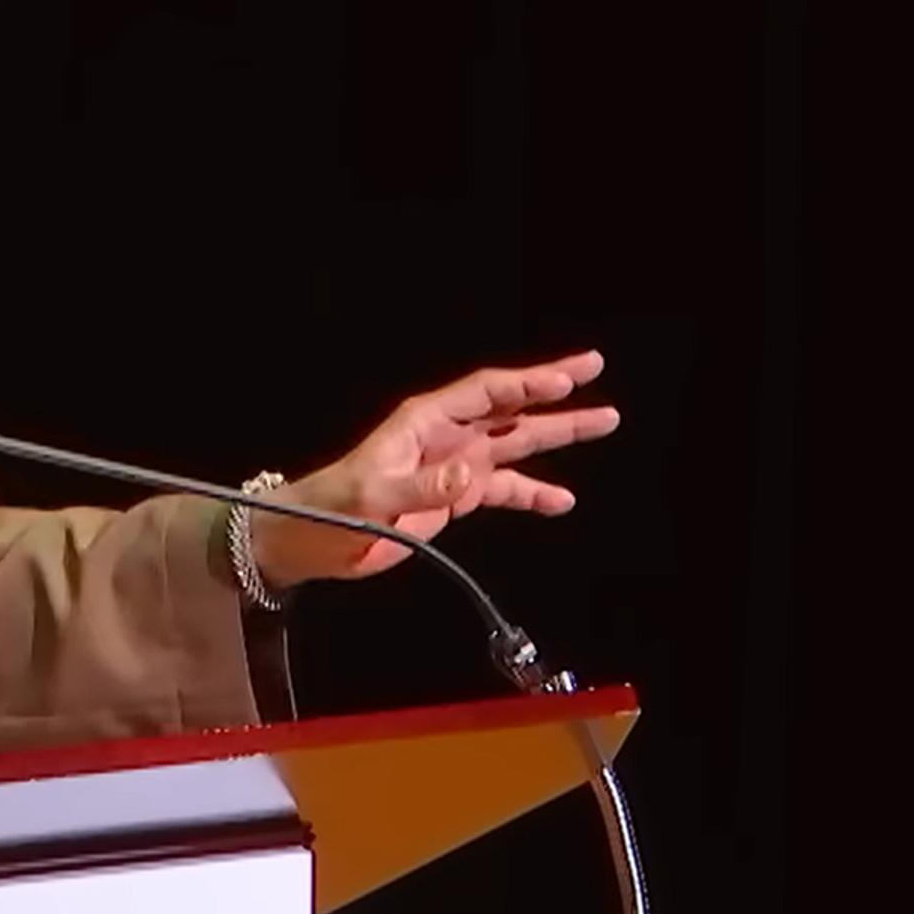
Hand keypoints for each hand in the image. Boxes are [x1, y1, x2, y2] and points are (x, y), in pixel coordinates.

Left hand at [250, 353, 618, 589]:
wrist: (310, 542)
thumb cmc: (329, 510)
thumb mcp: (371, 497)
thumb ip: (422, 487)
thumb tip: (470, 475)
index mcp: (423, 422)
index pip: (484, 393)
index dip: (526, 384)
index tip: (566, 379)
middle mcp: (445, 436)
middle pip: (509, 407)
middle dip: (553, 391)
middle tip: (596, 371)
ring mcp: (452, 466)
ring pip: (515, 445)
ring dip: (557, 436)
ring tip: (603, 423)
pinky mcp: (452, 498)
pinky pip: (502, 490)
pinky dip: (533, 494)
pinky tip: (562, 500)